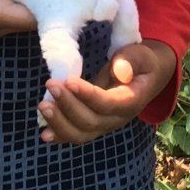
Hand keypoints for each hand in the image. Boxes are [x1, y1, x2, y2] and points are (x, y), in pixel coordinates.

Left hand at [39, 40, 176, 144]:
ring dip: (59, 122)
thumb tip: (120, 71)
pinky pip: (76, 134)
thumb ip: (131, 61)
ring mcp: (105, 125)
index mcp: (131, 101)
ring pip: (81, 133)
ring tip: (43, 106)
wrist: (146, 76)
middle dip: (68, 106)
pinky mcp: (94, 125)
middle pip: (91, 121)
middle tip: (50, 84)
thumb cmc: (141, 62)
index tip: (68, 81)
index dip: (88, 95)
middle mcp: (117, 119)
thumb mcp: (141, 55)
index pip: (108, 104)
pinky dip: (60, 134)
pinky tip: (44, 133)